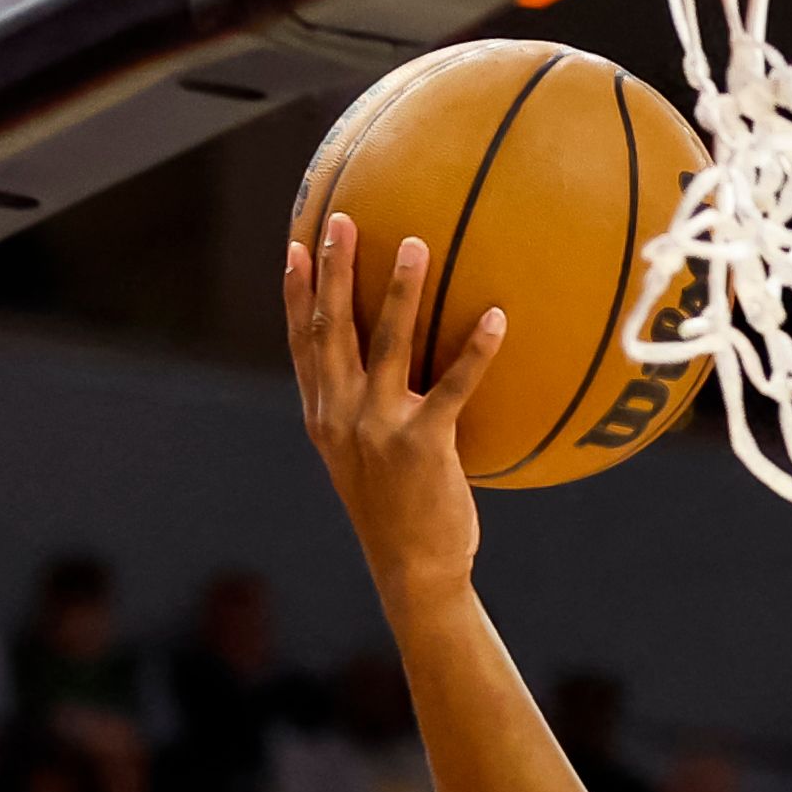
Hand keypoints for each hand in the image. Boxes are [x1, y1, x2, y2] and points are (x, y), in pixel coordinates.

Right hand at [287, 212, 509, 605]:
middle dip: (334, 270)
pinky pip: (453, 386)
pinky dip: (476, 350)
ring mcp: (378, 429)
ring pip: (385, 344)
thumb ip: (368, 416)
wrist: (414, 571)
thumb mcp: (367, 462)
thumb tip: (394, 375)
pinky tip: (497, 318)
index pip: (303, 344)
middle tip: (341, 219)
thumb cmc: (400, 515)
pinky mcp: (422, 445)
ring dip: (399, 290)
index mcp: (324, 418)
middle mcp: (341, 416)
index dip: (297, 294)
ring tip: (415, 244)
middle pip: (331, 329)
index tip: (295, 247)